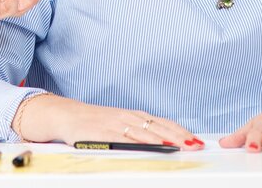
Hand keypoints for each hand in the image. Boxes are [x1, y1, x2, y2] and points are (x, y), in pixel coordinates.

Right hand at [14, 94, 203, 149]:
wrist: (65, 115)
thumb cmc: (93, 122)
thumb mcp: (118, 124)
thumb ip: (137, 132)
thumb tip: (162, 142)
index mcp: (133, 115)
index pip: (162, 123)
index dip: (180, 131)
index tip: (196, 141)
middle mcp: (127, 117)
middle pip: (158, 127)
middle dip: (178, 136)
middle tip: (195, 146)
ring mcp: (114, 124)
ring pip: (144, 132)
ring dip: (163, 139)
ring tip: (180, 147)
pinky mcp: (102, 132)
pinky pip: (124, 138)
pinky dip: (138, 142)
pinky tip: (149, 147)